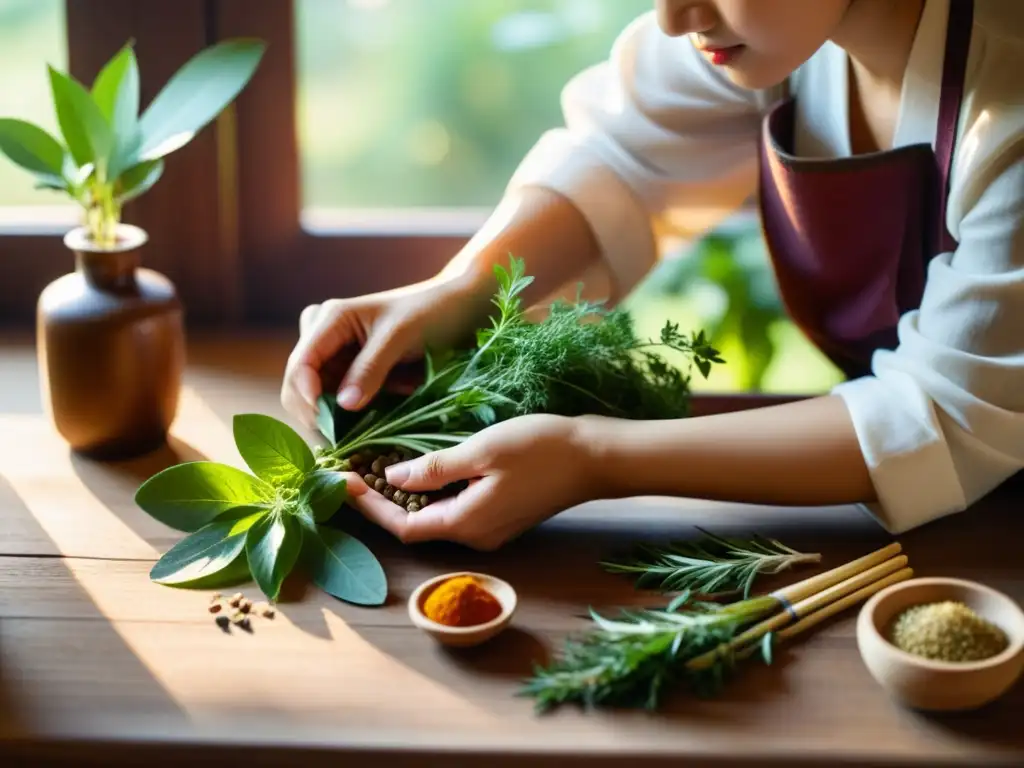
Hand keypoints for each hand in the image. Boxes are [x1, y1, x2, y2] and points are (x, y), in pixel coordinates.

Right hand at [280, 275, 485, 429]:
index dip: (306, 397)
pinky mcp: (352, 375)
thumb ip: (370, 368)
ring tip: (355, 441)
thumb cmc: (431, 312)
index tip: (327, 425)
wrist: (458, 307)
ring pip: (315, 399)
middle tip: (342, 443)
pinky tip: (363, 432)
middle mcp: (325, 337)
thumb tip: (342, 405)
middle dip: (314, 415)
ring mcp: (337, 357)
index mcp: (331, 319)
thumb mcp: (400, 337)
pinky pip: (338, 403)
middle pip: (299, 386)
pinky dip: (346, 420)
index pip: (300, 365)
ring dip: (330, 421)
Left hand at [344, 414, 595, 549]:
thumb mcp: (481, 451)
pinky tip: (423, 468)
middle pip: (416, 526)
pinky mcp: (502, 516)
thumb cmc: (542, 449)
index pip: (403, 527)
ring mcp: (491, 529)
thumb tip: (394, 478)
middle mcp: (476, 536)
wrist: (596, 457)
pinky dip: (433, 493)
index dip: (371, 508)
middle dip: (383, 501)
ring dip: (407, 496)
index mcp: (467, 523)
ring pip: (435, 518)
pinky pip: (455, 510)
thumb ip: (434, 468)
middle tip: (356, 468)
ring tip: (380, 464)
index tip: (345, 480)